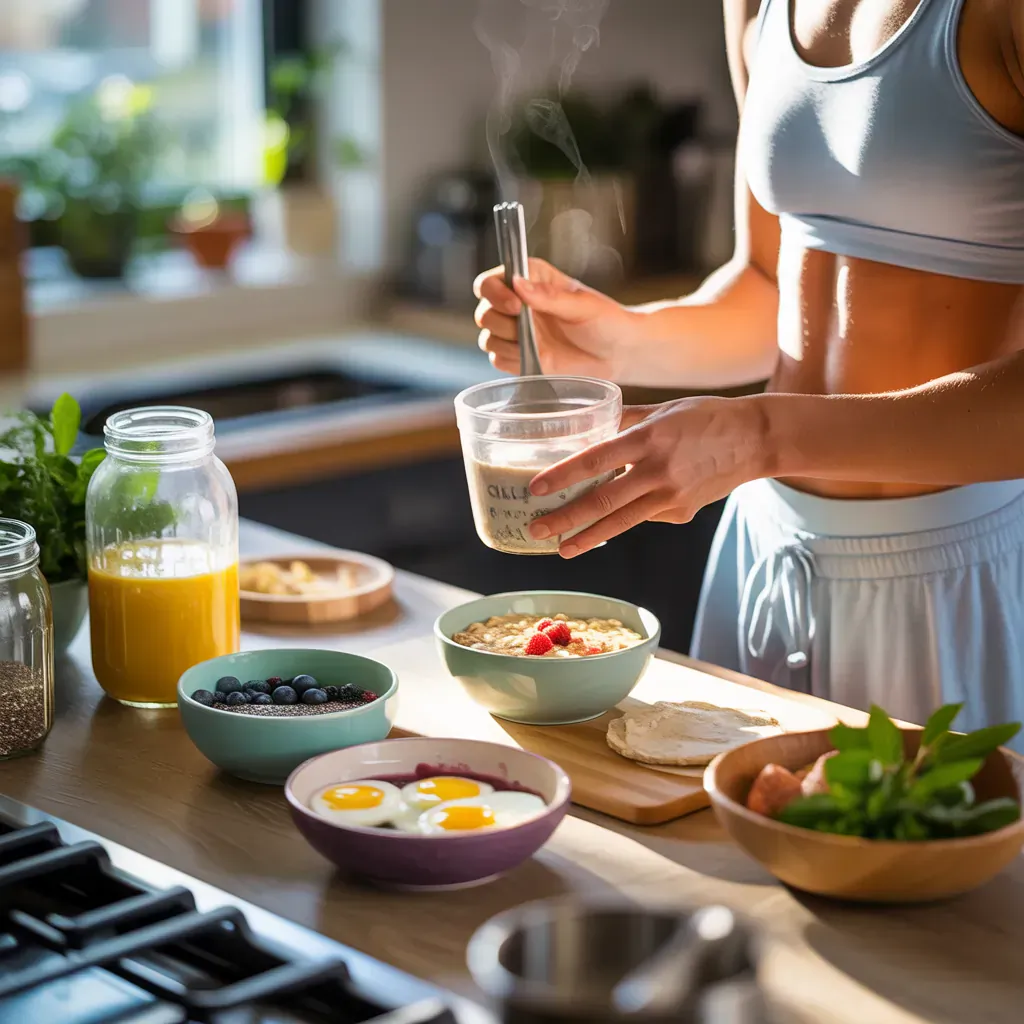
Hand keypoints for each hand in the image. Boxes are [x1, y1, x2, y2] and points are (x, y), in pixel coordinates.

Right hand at [473, 257, 639, 378]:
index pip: (492, 280)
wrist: (619, 354)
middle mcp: (519, 304)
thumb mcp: (583, 306)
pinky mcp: (519, 356)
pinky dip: (511, 361)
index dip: (494, 292)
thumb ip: (549, 296)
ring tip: (538, 345)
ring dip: (507, 344)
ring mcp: (517, 332)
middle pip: (484, 311)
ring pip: (487, 337)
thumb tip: (518, 284)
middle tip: (527, 330)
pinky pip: (497, 359)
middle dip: (501, 322)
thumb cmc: (607, 322)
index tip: (515, 306)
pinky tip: (536, 358)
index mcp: (532, 279)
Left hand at [526, 396, 771, 556]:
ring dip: (588, 538)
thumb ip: (625, 420)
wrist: (756, 439)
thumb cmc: (707, 417)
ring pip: (621, 522)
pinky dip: (626, 518)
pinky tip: (614, 520)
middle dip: (566, 519)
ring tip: (562, 549)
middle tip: (536, 530)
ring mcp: (672, 496)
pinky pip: (645, 517)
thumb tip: (591, 427)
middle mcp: (658, 470)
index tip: (536, 488)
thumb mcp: (663, 410)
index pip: (597, 459)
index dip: (564, 475)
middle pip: (603, 500)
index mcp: (649, 438)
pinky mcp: (682, 513)